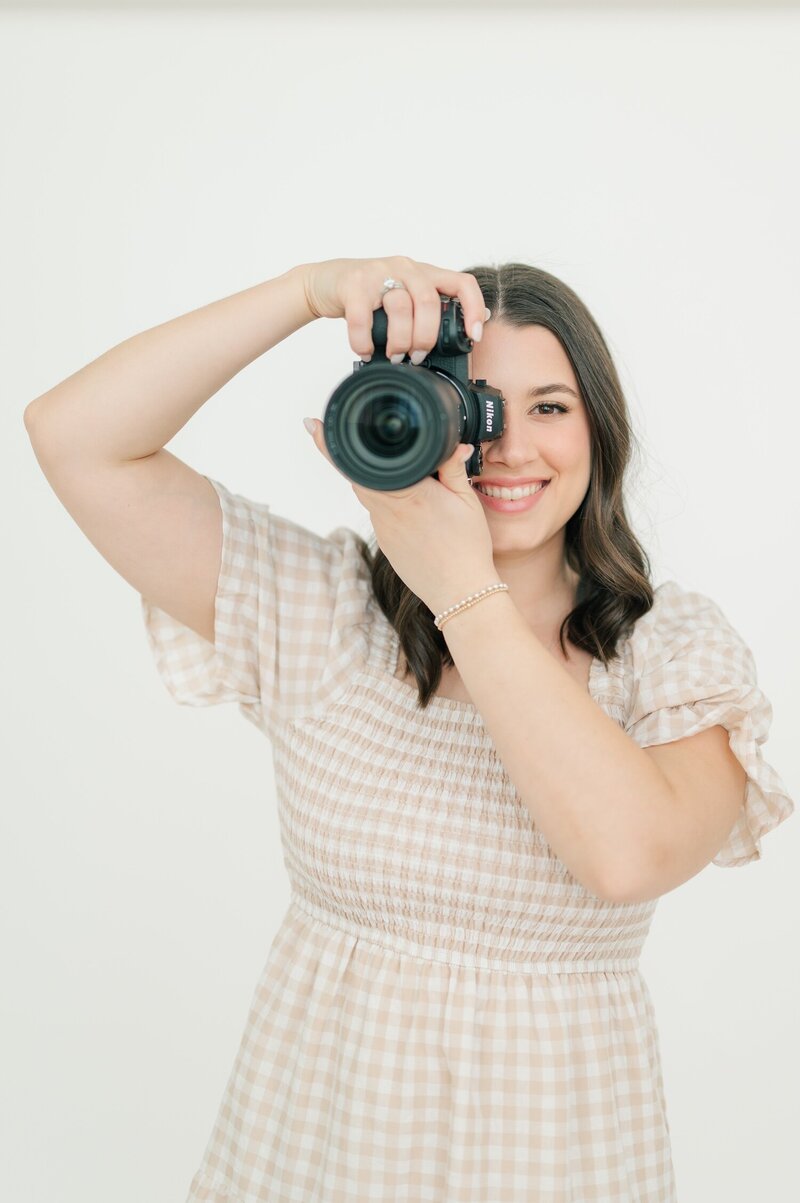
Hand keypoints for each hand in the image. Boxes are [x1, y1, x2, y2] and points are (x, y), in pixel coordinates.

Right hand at [299, 254, 489, 361]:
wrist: (326, 281)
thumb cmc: (369, 295)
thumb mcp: (403, 298)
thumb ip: (428, 311)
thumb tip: (461, 334)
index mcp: (424, 273)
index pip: (461, 283)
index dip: (473, 309)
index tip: (473, 336)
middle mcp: (405, 268)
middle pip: (429, 302)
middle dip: (426, 337)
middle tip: (416, 356)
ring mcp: (378, 272)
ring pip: (400, 307)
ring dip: (399, 340)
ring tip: (394, 355)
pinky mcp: (353, 284)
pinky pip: (363, 318)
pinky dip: (364, 342)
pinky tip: (366, 351)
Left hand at [305, 418, 499, 617]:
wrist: (461, 594)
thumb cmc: (466, 547)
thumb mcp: (466, 500)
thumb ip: (453, 467)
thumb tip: (453, 443)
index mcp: (406, 493)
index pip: (360, 462)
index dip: (334, 444)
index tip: (314, 426)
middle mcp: (385, 511)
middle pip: (357, 476)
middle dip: (351, 456)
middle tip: (347, 435)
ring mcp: (382, 530)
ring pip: (368, 495)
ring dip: (377, 481)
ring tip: (403, 476)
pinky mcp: (385, 545)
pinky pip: (379, 515)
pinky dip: (388, 503)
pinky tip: (411, 507)